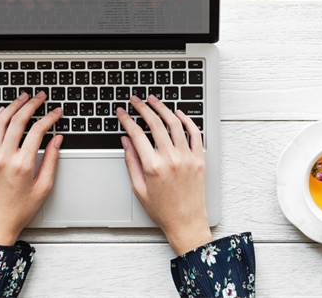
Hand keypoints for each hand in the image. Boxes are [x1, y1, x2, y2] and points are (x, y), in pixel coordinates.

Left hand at [0, 91, 62, 245]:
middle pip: (17, 121)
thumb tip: (57, 139)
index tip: (57, 112)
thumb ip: (51, 160)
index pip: (37, 130)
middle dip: (31, 105)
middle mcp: (3, 158)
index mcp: (22, 164)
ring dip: (12, 106)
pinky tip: (1, 112)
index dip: (50, 117)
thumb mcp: (44, 186)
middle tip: (40, 97)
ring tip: (22, 98)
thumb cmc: (19, 208)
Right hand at [117, 94, 210, 255]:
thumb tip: (125, 140)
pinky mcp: (199, 159)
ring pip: (175, 124)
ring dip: (163, 108)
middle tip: (136, 100)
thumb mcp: (139, 188)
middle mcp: (171, 159)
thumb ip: (131, 161)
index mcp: (153, 167)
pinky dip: (187, 120)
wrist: (186, 221)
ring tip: (154, 100)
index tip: (122, 112)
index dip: (127, 120)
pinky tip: (178, 113)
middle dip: (143, 108)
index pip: (136, 134)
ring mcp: (187, 157)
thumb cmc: (162, 209)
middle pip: (155, 123)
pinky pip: (195, 133)